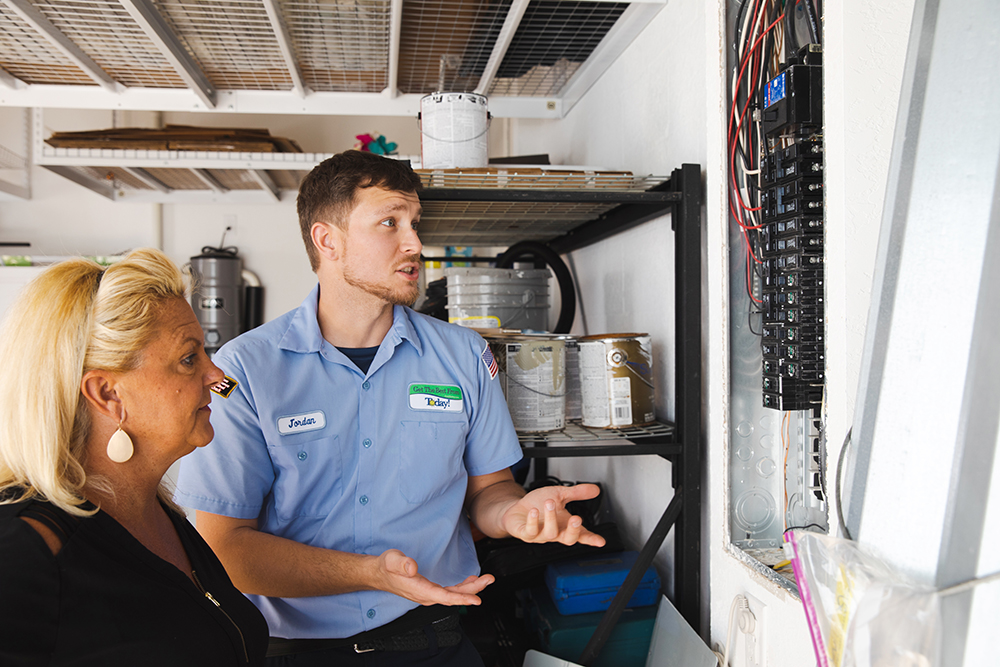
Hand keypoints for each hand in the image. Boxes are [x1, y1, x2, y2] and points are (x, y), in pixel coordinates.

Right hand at [375, 549, 493, 605]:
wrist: (379, 574)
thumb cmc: (386, 567)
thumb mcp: (392, 560)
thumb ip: (401, 563)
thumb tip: (412, 567)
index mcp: (419, 590)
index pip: (444, 597)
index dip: (461, 598)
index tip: (476, 600)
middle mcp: (426, 595)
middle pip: (454, 596)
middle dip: (473, 590)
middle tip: (489, 580)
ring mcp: (429, 594)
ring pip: (454, 594)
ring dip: (471, 589)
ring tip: (485, 580)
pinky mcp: (430, 591)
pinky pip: (450, 592)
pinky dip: (463, 588)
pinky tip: (471, 580)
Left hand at [500, 484, 606, 546]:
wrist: (516, 509)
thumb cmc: (538, 504)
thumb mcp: (559, 495)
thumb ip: (577, 493)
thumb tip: (595, 489)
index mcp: (564, 525)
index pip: (581, 534)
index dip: (591, 539)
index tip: (601, 541)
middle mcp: (554, 533)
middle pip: (568, 539)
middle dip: (574, 531)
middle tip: (577, 519)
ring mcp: (540, 535)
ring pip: (550, 533)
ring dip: (551, 517)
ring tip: (550, 502)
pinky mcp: (525, 534)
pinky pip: (530, 532)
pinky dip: (533, 521)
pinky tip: (534, 511)